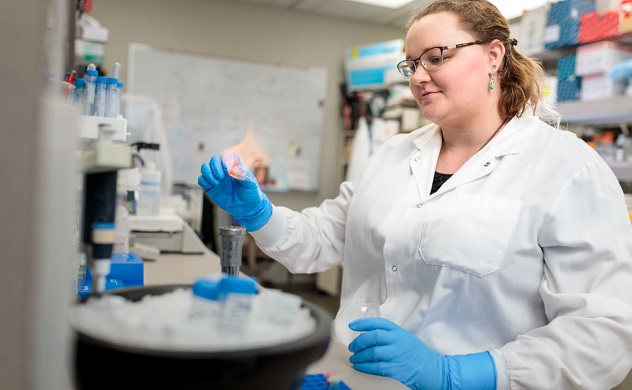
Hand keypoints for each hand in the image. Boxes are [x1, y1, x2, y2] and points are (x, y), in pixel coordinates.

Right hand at [198, 152, 271, 230]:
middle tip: (221, 177)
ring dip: (207, 173)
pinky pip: (201, 180)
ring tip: (216, 182)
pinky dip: (203, 181)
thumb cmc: (251, 193)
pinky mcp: (210, 187)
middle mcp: (224, 170)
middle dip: (215, 166)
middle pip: (213, 160)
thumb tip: (235, 170)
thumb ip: (244, 176)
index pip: (226, 156)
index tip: (228, 170)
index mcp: (234, 166)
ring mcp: (216, 178)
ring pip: (205, 167)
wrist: (246, 208)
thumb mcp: (251, 184)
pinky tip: (212, 186)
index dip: (225, 160)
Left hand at [348, 318, 495, 389]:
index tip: (352, 325)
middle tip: (352, 347)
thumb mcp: (405, 338)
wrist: (434, 370)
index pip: (379, 323)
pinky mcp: (396, 369)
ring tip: (354, 358)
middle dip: (359, 341)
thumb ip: (390, 335)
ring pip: (372, 353)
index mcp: (399, 331)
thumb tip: (368, 334)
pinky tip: (359, 366)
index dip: (363, 323)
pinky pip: (376, 367)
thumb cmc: (418, 354)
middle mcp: (397, 341)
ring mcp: (397, 355)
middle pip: (373, 337)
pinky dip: (365, 366)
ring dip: (359, 356)